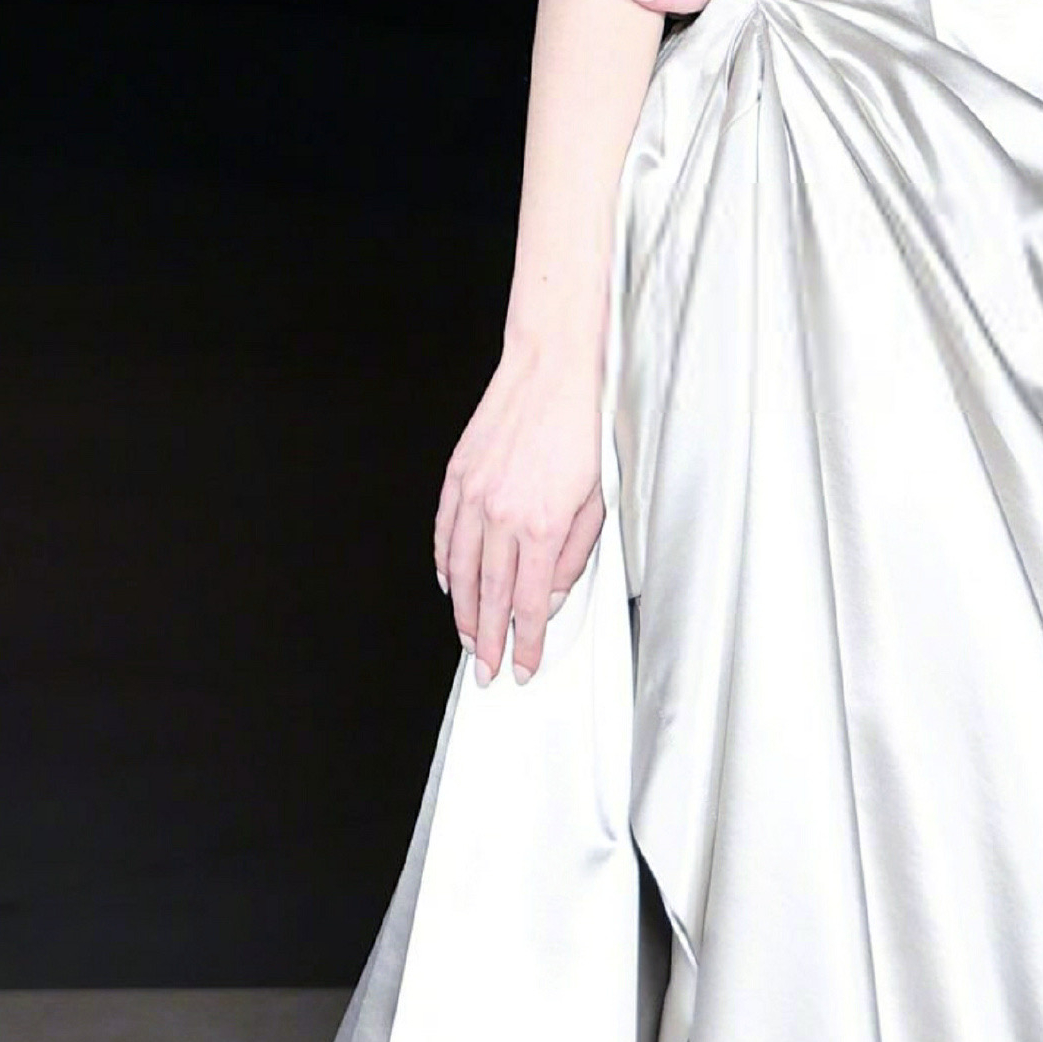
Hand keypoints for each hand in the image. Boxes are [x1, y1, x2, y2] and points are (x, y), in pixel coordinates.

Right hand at [433, 337, 605, 686]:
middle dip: (489, 642)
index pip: (531, 605)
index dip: (526, 643)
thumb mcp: (597, 498)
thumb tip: (555, 593)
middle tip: (487, 670)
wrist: (550, 371)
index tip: (522, 667)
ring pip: (462, 573)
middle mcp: (504, 517)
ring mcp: (475, 497)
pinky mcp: (458, 477)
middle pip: (491, 598)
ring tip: (469, 638)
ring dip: (464, 613)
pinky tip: (450, 584)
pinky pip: (445, 534)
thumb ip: (577, 553)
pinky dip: (445, 565)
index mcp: (544, 526)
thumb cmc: (580, 429)